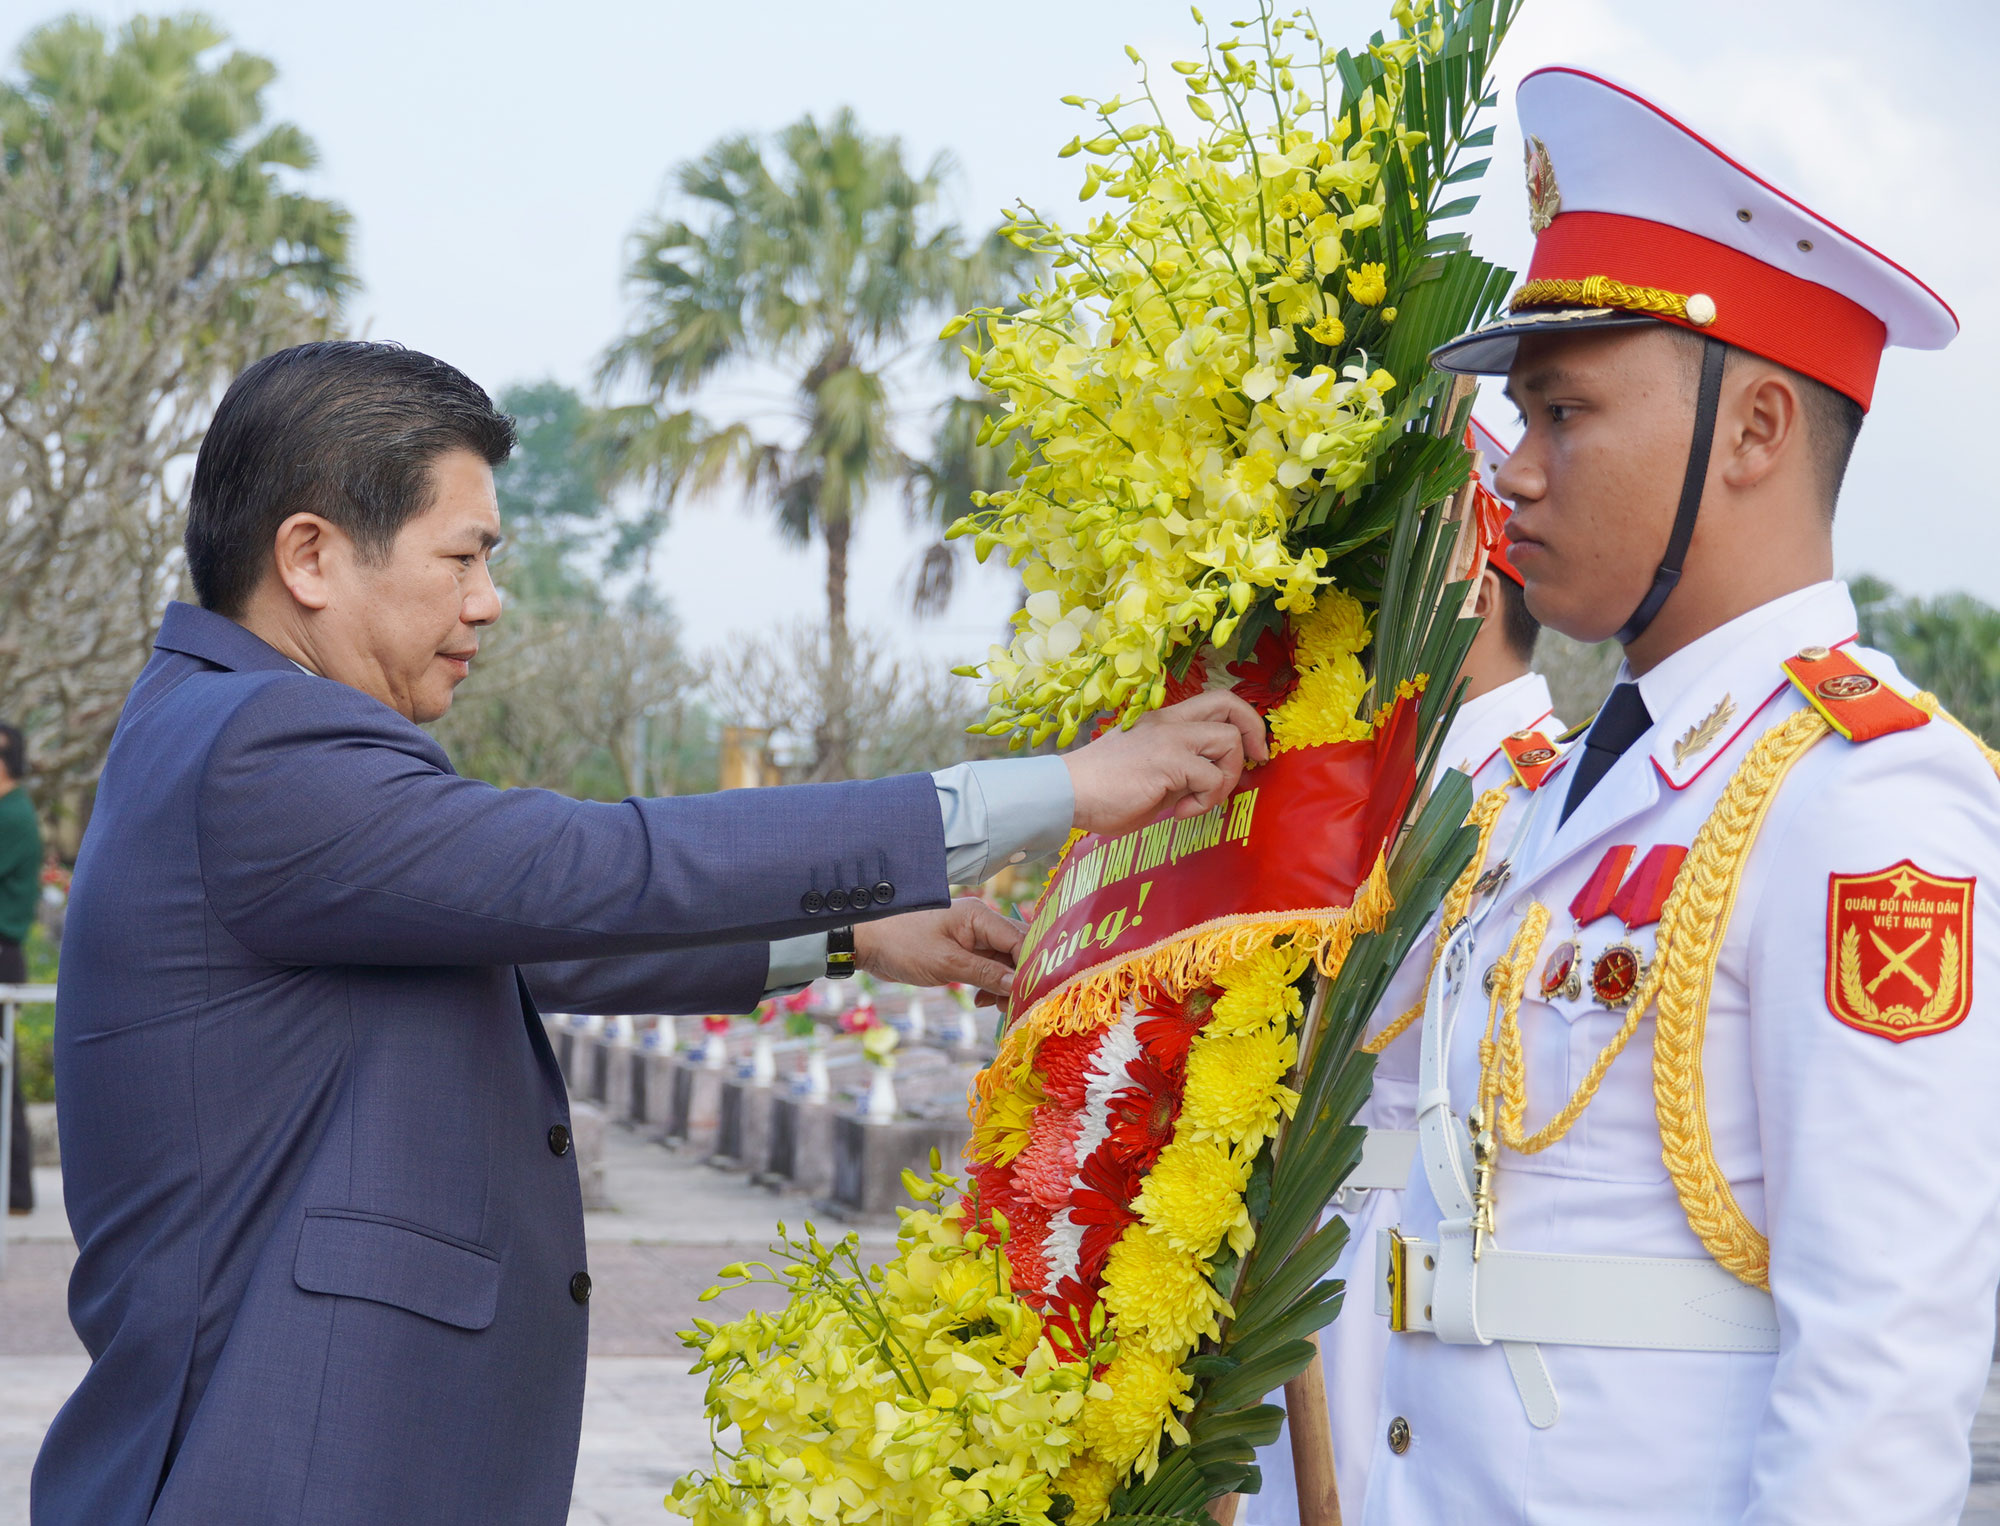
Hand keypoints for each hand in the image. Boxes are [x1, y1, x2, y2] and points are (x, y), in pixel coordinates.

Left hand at [854, 897, 1025, 1004]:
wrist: (868, 942)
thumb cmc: (903, 944)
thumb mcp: (946, 963)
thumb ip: (985, 974)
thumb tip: (1019, 986)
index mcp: (981, 916)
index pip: (1022, 940)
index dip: (1033, 968)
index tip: (1036, 995)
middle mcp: (982, 923)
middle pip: (1018, 950)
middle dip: (1022, 978)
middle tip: (1018, 1006)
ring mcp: (973, 937)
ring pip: (1005, 961)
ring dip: (1006, 985)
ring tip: (998, 1007)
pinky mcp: (963, 951)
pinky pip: (989, 967)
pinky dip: (991, 984)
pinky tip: (983, 1001)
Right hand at [1061, 691, 1268, 837]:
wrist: (1067, 793)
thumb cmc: (1102, 790)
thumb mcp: (1151, 771)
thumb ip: (1181, 770)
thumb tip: (1211, 781)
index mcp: (1164, 720)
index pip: (1217, 701)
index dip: (1245, 721)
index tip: (1251, 751)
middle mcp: (1170, 721)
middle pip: (1231, 705)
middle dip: (1255, 734)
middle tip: (1255, 763)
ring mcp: (1170, 738)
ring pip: (1229, 741)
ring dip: (1226, 778)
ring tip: (1199, 800)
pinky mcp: (1169, 760)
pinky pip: (1211, 777)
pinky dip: (1205, 801)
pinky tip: (1180, 812)